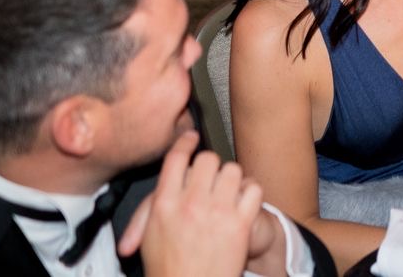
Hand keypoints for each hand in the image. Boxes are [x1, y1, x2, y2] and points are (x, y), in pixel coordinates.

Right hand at [118, 132, 263, 276]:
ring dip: (231, 179)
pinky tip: (242, 202)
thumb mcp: (149, 237)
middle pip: (208, 159)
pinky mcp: (240, 222)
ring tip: (226, 193)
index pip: (176, 159)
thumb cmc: (169, 268)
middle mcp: (191, 204)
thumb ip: (151, 208)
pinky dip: (250, 192)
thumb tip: (156, 187)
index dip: (185, 143)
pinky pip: (253, 188)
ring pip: (232, 170)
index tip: (191, 138)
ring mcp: (218, 212)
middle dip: (210, 166)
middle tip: (209, 179)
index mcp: (165, 205)